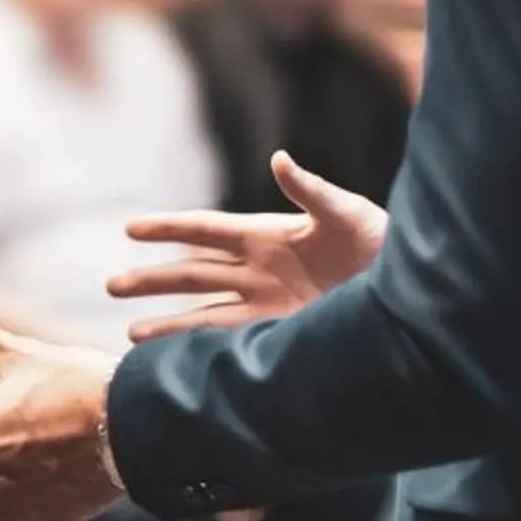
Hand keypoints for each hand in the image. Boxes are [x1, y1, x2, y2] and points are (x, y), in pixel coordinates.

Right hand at [109, 149, 386, 341]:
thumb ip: (310, 189)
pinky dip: (202, 349)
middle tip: (111, 285)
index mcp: (266, 235)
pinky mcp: (282, 334)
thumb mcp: (346, 211)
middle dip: (152, 279)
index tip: (130, 228)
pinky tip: (177, 360)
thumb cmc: (382, 240)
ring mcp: (267, 305)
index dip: (168, 228)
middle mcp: (258, 271)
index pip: (205, 230)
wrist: (410, 290)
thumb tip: (279, 159)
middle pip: (192, 273)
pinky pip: (232, 342)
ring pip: (203, 311)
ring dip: (167, 320)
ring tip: (129, 332)